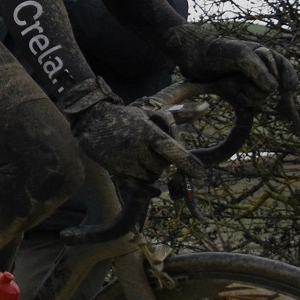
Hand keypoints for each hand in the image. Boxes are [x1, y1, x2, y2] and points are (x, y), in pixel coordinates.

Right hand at [74, 99, 203, 184]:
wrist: (92, 120)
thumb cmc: (128, 117)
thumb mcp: (153, 113)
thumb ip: (181, 114)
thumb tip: (207, 108)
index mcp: (147, 131)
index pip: (171, 150)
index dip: (187, 163)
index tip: (200, 173)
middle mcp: (136, 146)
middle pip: (162, 166)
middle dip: (163, 162)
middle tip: (153, 152)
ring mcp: (125, 159)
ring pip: (151, 177)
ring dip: (152, 171)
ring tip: (142, 158)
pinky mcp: (116, 169)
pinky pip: (137, 187)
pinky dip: (148, 190)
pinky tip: (156, 191)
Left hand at [168, 25, 294, 112]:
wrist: (193, 57)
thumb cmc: (218, 51)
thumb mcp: (241, 56)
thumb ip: (259, 71)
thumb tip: (273, 89)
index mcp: (265, 56)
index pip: (285, 67)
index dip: (289, 78)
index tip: (288, 87)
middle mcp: (260, 70)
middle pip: (273, 88)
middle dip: (256, 86)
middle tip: (239, 75)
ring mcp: (249, 82)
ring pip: (260, 98)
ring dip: (244, 93)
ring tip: (228, 81)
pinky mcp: (239, 92)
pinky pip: (248, 103)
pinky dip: (240, 99)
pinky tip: (229, 91)